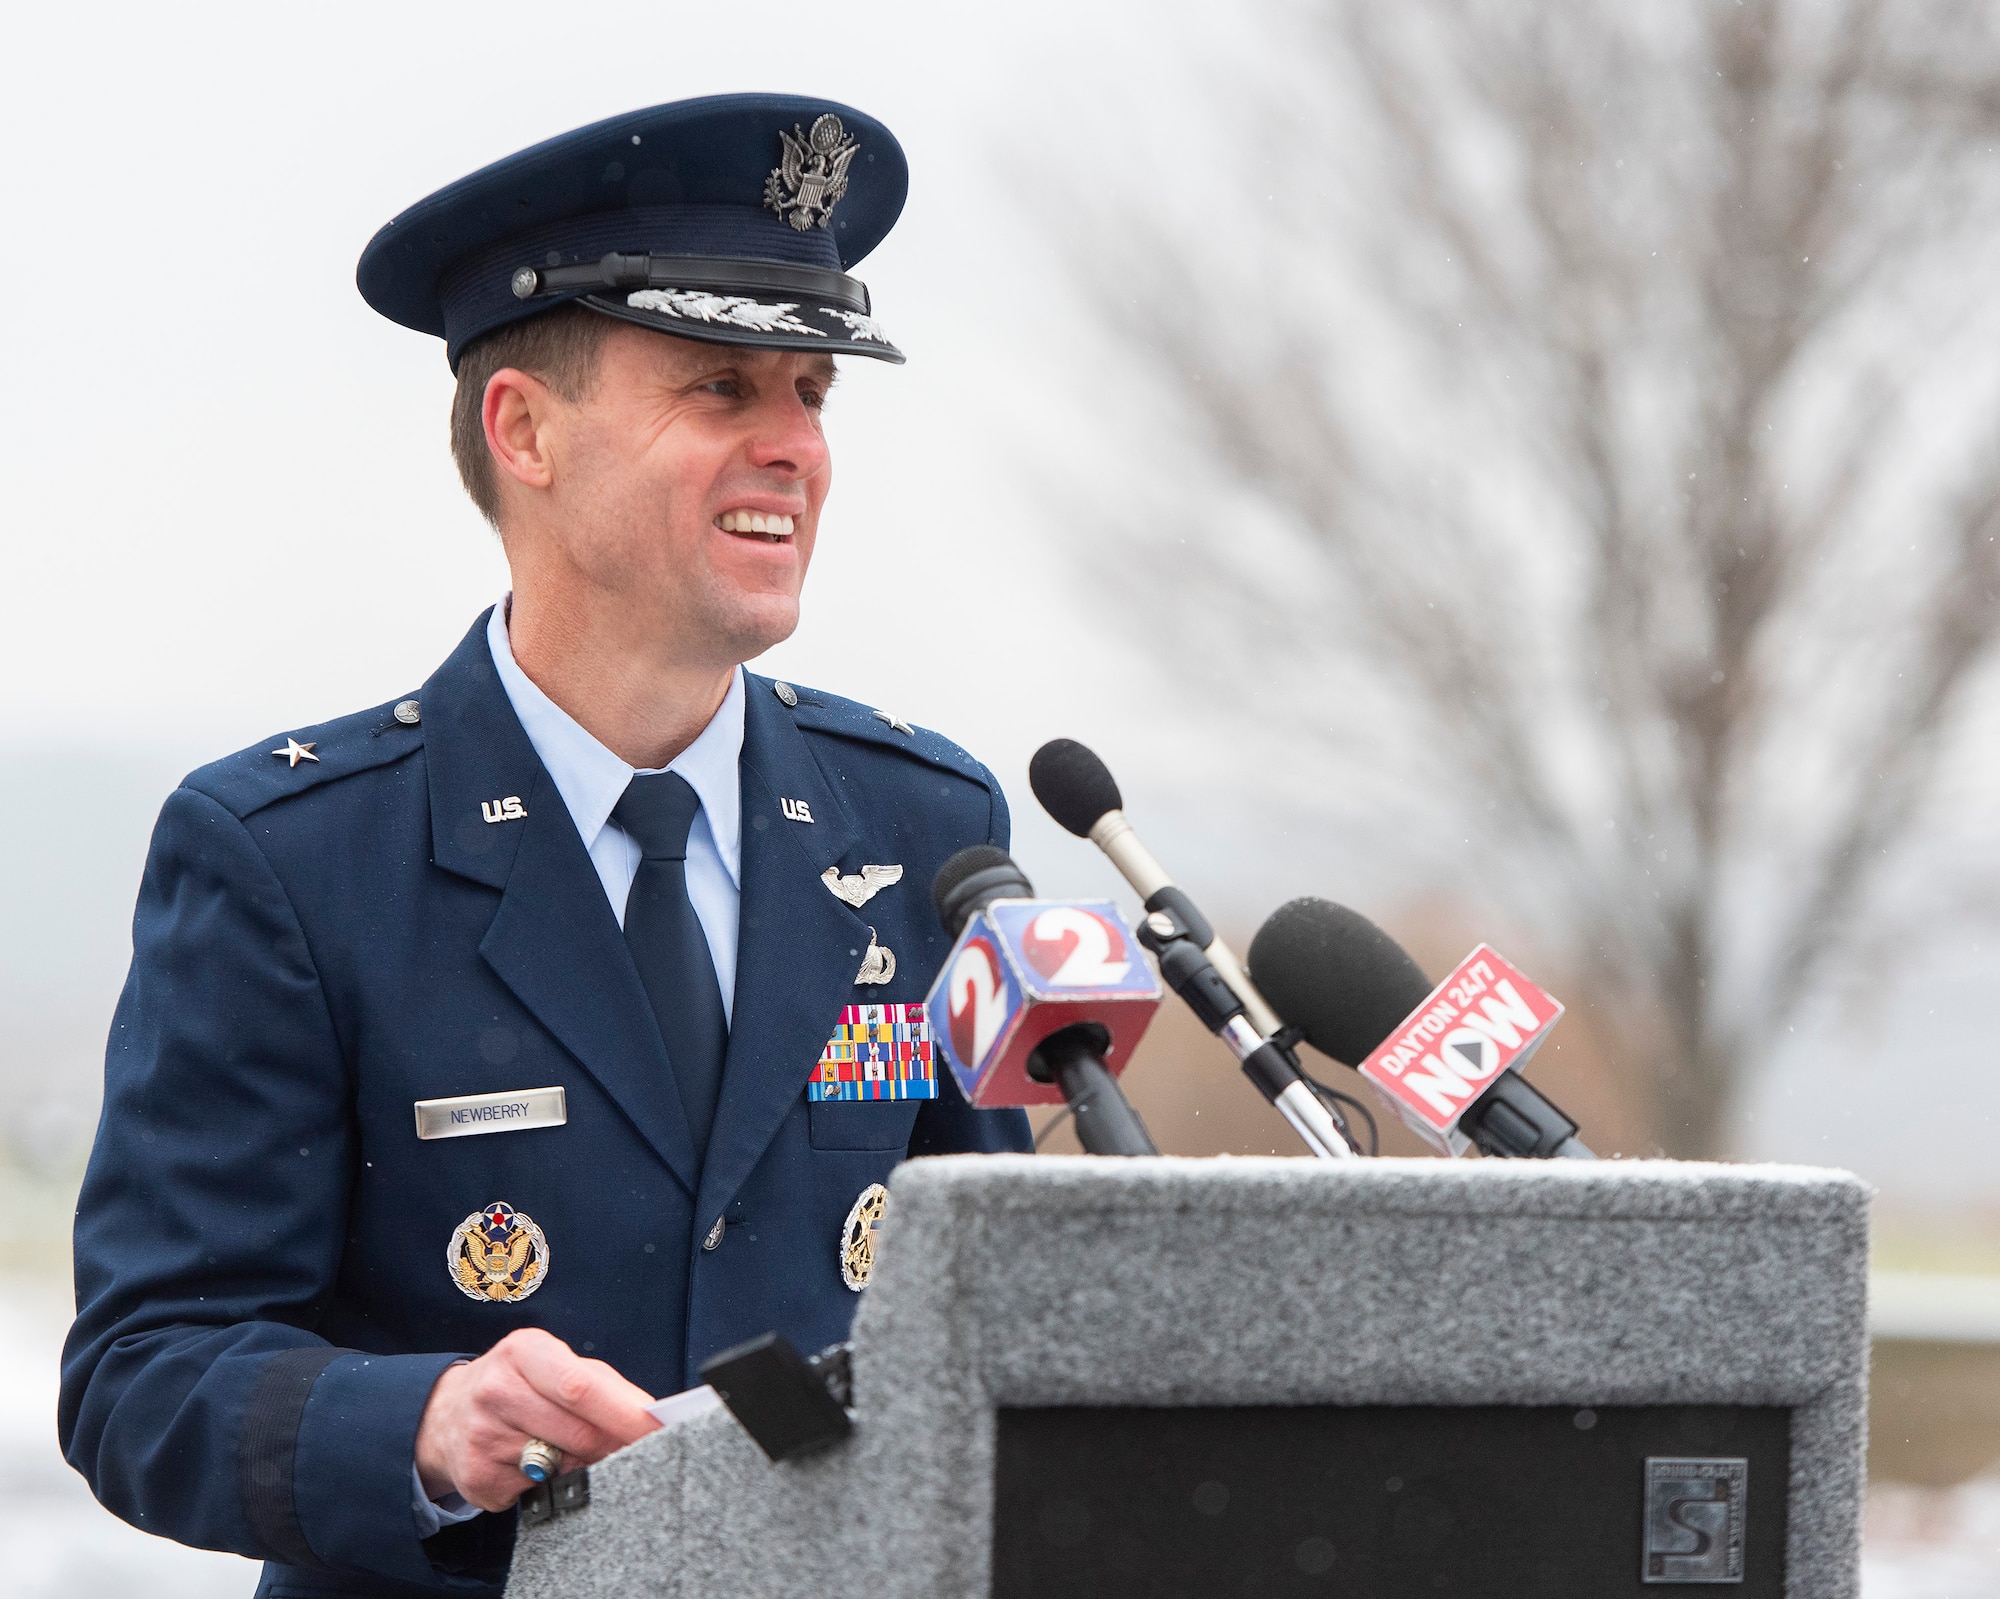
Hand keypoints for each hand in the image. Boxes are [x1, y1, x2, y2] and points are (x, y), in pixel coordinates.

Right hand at [414, 1327, 659, 1510]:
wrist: (447, 1413)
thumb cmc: (520, 1382)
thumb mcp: (554, 1363)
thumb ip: (601, 1385)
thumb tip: (649, 1417)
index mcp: (524, 1352)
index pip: (581, 1386)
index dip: (624, 1413)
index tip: (658, 1430)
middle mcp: (496, 1391)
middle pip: (577, 1433)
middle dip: (613, 1446)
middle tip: (632, 1449)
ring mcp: (482, 1438)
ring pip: (561, 1466)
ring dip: (580, 1465)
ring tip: (569, 1449)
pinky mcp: (477, 1479)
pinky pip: (536, 1491)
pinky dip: (550, 1483)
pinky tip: (535, 1464)